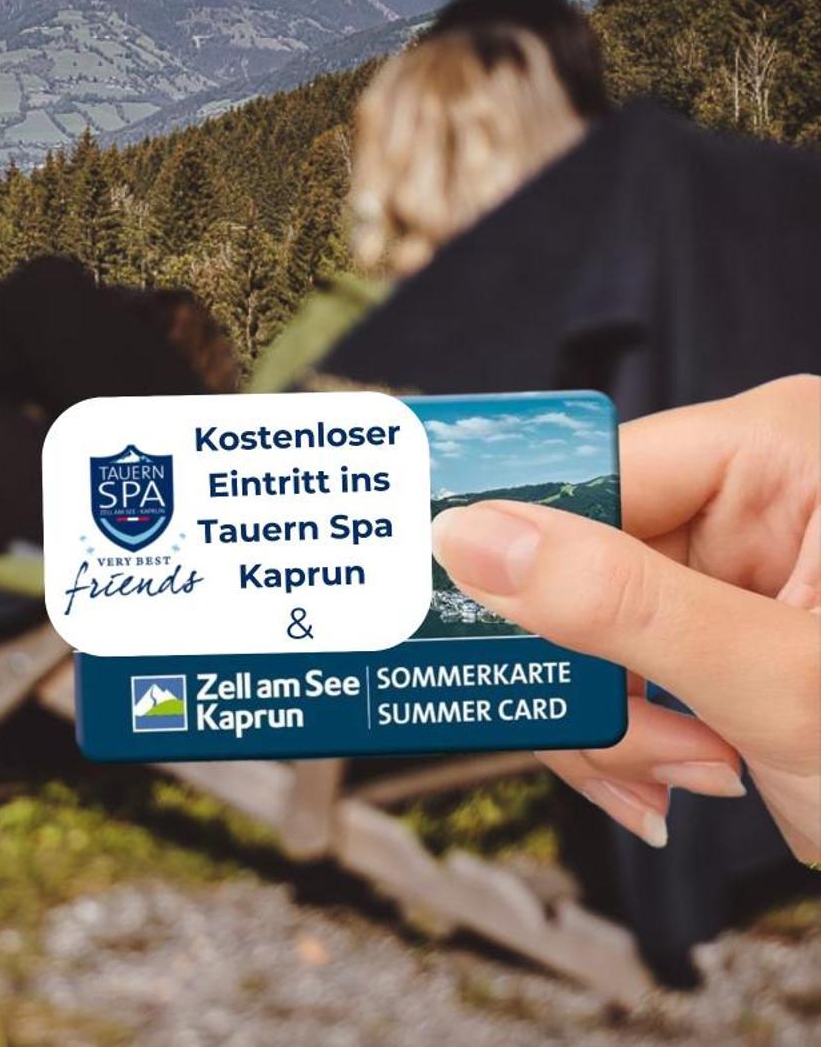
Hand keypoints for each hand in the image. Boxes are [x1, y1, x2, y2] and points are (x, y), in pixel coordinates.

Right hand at [431, 375, 820, 860]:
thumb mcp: (783, 682)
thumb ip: (622, 605)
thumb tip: (473, 538)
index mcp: (786, 452)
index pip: (595, 472)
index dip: (515, 543)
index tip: (439, 599)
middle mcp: (752, 494)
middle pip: (572, 559)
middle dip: (589, 670)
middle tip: (628, 740)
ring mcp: (730, 567)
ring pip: (579, 628)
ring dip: (612, 721)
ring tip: (691, 770)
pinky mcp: (714, 633)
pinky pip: (612, 670)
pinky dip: (628, 739)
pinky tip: (686, 775)